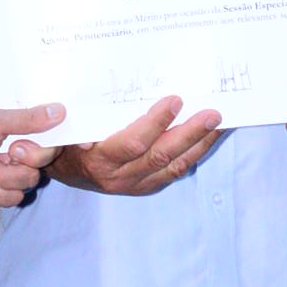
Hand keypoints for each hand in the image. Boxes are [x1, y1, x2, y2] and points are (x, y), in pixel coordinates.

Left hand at [0, 92, 62, 202]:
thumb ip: (27, 118)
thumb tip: (60, 111)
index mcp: (15, 114)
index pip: (51, 124)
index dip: (59, 134)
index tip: (71, 142)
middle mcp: (16, 138)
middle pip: (46, 156)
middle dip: (26, 159)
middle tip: (9, 152)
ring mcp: (8, 163)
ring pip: (30, 179)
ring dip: (5, 177)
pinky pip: (15, 196)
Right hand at [49, 95, 222, 196]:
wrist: (67, 172)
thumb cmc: (68, 143)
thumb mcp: (67, 131)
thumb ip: (80, 123)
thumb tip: (95, 114)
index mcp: (100, 160)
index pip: (133, 143)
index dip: (156, 123)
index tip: (175, 100)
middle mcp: (120, 177)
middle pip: (161, 156)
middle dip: (189, 134)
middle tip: (212, 114)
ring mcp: (136, 184)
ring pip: (174, 166)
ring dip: (200, 145)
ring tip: (220, 124)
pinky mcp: (148, 186)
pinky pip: (176, 171)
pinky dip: (196, 153)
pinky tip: (210, 137)